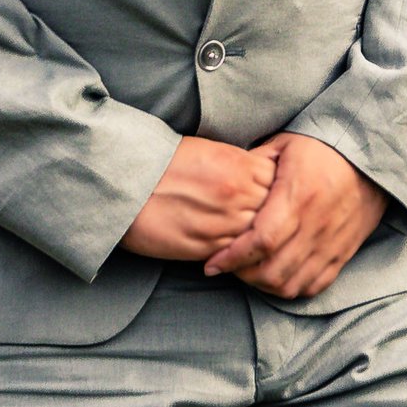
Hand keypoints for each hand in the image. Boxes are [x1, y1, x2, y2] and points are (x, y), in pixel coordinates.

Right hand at [119, 133, 276, 262]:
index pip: (280, 183)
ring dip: (257, 239)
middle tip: (270, 222)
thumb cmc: (164, 161)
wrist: (126, 181)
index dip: (278, 191)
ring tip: (254, 239)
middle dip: (273, 217)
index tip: (273, 196)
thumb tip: (261, 182)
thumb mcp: (210, 151)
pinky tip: (235, 249)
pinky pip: (236, 255)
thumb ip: (241, 167)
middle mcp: (237, 193)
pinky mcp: (205, 246)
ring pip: (258, 236)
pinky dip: (239, 253)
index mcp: (239, 165)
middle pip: (274, 212)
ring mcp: (223, 222)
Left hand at [202, 132, 385, 300]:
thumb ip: (253, 164)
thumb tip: (224, 181)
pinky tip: (277, 277)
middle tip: (227, 267)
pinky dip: (293, 288)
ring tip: (249, 273)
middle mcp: (317, 224)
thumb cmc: (323, 146)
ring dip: (265, 285)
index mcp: (299, 196)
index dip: (233, 257)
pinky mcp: (344, 252)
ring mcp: (333, 242)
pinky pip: (316, 285)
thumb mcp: (285, 144)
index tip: (212, 263)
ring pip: (292, 284)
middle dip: (243, 275)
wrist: (373, 156)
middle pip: (273, 270)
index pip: (261, 241)